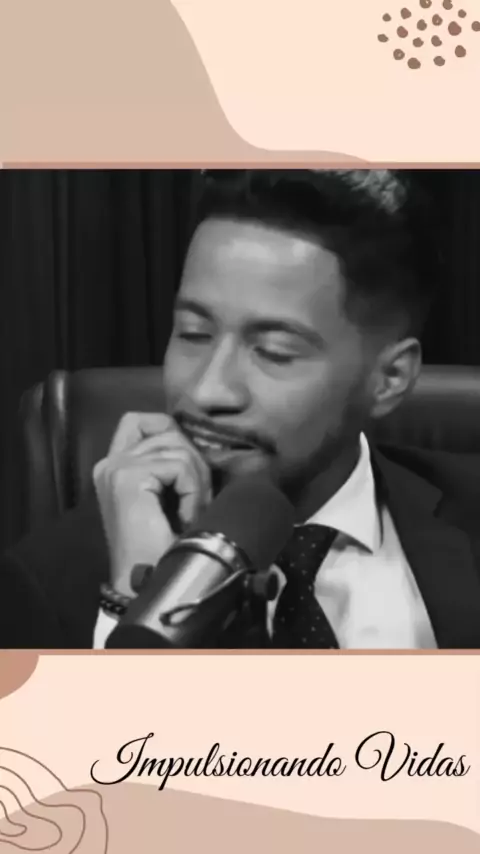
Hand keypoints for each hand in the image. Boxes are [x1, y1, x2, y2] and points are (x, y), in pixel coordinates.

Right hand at [93, 412, 211, 596]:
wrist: (147, 585)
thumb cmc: (163, 547)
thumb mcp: (170, 494)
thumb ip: (174, 462)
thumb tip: (201, 439)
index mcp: (116, 464)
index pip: (145, 420)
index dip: (175, 435)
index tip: (187, 473)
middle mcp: (110, 461)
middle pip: (169, 432)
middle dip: (194, 464)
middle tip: (195, 502)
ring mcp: (116, 468)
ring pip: (179, 448)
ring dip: (196, 483)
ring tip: (190, 514)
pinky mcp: (126, 477)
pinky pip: (179, 466)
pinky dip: (193, 492)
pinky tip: (186, 518)